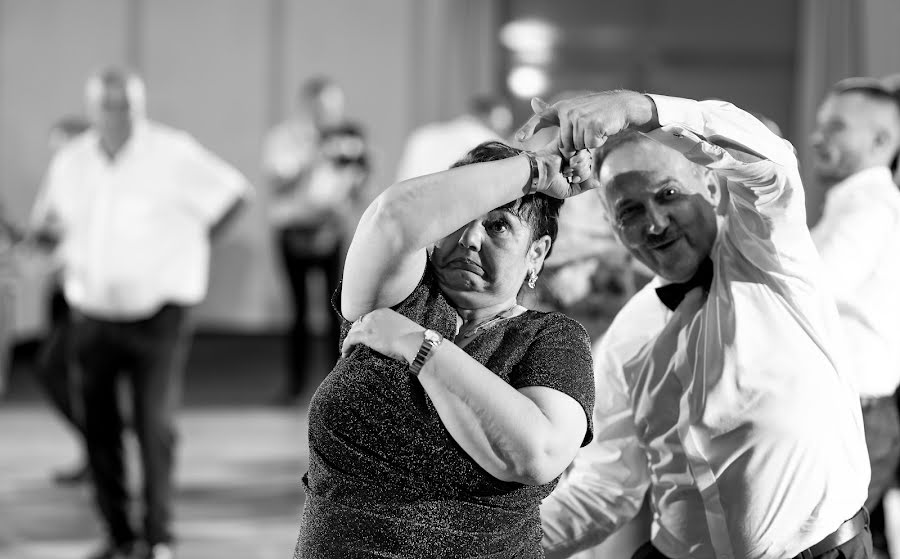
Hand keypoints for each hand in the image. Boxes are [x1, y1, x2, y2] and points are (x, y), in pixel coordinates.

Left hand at [341, 308, 423, 362]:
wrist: (415, 342)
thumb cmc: (414, 339)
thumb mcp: (403, 329)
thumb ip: (395, 330)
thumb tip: (394, 338)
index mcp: (384, 312)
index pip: (368, 317)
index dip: (363, 326)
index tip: (362, 333)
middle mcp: (375, 315)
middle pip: (358, 323)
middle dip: (355, 332)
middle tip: (352, 342)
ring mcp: (369, 325)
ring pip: (352, 331)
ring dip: (349, 340)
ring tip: (347, 349)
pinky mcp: (366, 335)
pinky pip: (350, 340)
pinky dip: (346, 346)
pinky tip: (345, 353)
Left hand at [516, 91, 655, 152]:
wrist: (622, 105)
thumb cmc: (596, 111)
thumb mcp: (572, 108)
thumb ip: (552, 110)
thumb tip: (533, 101)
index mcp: (561, 108)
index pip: (540, 119)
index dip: (528, 129)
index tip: (518, 139)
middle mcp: (568, 111)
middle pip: (564, 144)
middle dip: (576, 145)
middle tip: (588, 133)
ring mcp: (580, 117)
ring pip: (577, 146)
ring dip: (588, 143)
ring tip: (596, 130)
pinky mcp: (592, 124)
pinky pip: (590, 145)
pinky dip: (598, 142)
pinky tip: (602, 131)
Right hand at [531, 134, 598, 198]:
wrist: (538, 174)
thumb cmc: (550, 184)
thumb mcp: (569, 190)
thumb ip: (584, 187)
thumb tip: (599, 183)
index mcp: (572, 167)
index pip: (588, 168)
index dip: (583, 175)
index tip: (572, 179)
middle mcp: (571, 157)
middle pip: (588, 160)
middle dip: (581, 169)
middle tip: (568, 172)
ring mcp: (569, 149)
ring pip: (585, 153)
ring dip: (578, 163)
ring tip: (567, 167)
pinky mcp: (565, 142)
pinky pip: (579, 145)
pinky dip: (575, 154)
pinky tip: (568, 159)